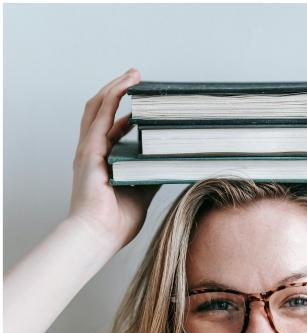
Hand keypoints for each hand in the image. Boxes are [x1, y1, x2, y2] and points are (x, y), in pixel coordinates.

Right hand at [68, 68, 157, 252]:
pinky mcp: (90, 149)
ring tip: (133, 75)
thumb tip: (168, 164)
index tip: (144, 106)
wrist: (98, 236)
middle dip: (118, 92)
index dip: (126, 115)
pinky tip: (125, 85)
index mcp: (103, 163)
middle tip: (137, 79)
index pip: (112, 130)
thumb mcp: (142, 194)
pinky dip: (112, 96)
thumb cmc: (116, 223)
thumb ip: (151, 176)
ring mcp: (89, 149)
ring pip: (98, 107)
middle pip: (102, 112)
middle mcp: (93, 152)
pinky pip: (101, 115)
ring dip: (115, 87)